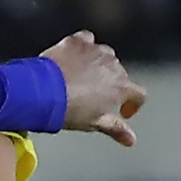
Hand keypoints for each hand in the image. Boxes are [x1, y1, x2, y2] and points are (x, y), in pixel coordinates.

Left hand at [42, 31, 145, 146]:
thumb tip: (131, 140)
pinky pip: (86, 40)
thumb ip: (115, 128)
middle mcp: (113, 64)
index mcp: (121, 86)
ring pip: (105, 56)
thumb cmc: (69, 110)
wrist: (41, 91)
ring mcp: (96, 51)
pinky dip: (84, 48)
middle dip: (111, 85)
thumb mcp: (93, 123)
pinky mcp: (78, 41)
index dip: (133, 104)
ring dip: (99, 65)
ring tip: (82, 77)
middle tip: (94, 96)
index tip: (123, 111)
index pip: (138, 94)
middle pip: (120, 74)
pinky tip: (75, 56)